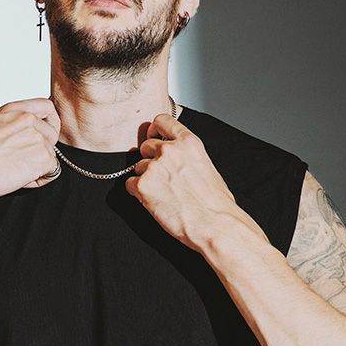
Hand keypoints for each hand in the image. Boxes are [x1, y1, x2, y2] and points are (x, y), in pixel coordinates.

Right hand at [0, 97, 61, 205]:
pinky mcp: (42, 157)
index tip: (46, 135)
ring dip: (36, 168)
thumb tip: (35, 138)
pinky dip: (38, 180)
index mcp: (13, 110)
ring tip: (12, 171)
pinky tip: (18, 179)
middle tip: (16, 162)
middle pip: (52, 136)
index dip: (50, 123)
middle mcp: (27, 119)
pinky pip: (52, 172)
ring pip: (51, 156)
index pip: (47, 107)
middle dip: (40, 152)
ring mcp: (36, 137)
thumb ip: (16, 127)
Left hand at [125, 112, 239, 251]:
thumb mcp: (207, 167)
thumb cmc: (216, 204)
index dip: (154, 130)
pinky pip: (129, 184)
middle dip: (150, 159)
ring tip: (162, 194)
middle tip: (161, 178)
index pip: (161, 121)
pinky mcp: (142, 185)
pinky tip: (153, 201)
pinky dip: (137, 193)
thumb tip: (178, 160)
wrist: (213, 224)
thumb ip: (188, 156)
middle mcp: (169, 150)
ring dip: (145, 178)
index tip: (153, 136)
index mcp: (188, 142)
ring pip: (138, 166)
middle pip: (146, 145)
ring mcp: (154, 166)